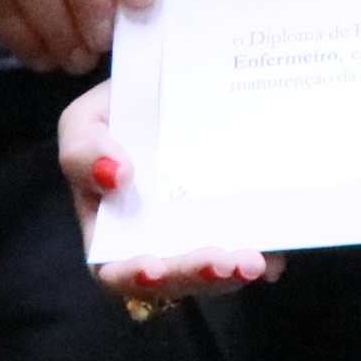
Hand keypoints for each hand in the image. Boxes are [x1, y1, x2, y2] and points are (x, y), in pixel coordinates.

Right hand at [60, 84, 279, 306]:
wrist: (177, 81)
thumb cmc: (123, 107)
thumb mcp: (86, 119)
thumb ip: (82, 150)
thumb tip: (114, 177)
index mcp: (113, 228)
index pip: (116, 269)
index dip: (132, 276)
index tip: (153, 267)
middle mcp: (159, 239)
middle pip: (175, 279)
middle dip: (201, 275)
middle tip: (231, 263)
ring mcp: (204, 231)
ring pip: (217, 269)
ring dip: (235, 270)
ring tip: (257, 260)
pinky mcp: (241, 219)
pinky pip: (256, 243)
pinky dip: (268, 250)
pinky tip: (278, 252)